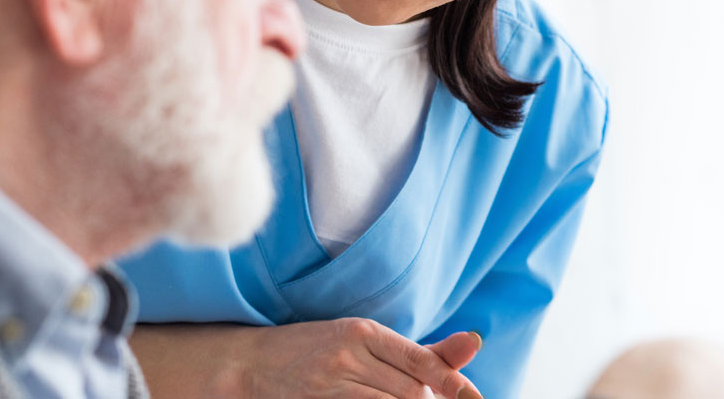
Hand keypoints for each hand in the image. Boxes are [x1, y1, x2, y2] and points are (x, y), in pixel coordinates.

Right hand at [241, 317, 482, 398]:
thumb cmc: (316, 353)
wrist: (248, 364)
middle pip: (410, 393)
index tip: (473, 398)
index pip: (421, 361)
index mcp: (362, 331)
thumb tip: (475, 342)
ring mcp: (328, 385)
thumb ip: (422, 351)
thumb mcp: (365, 342)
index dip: (452, 384)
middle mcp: (347, 355)